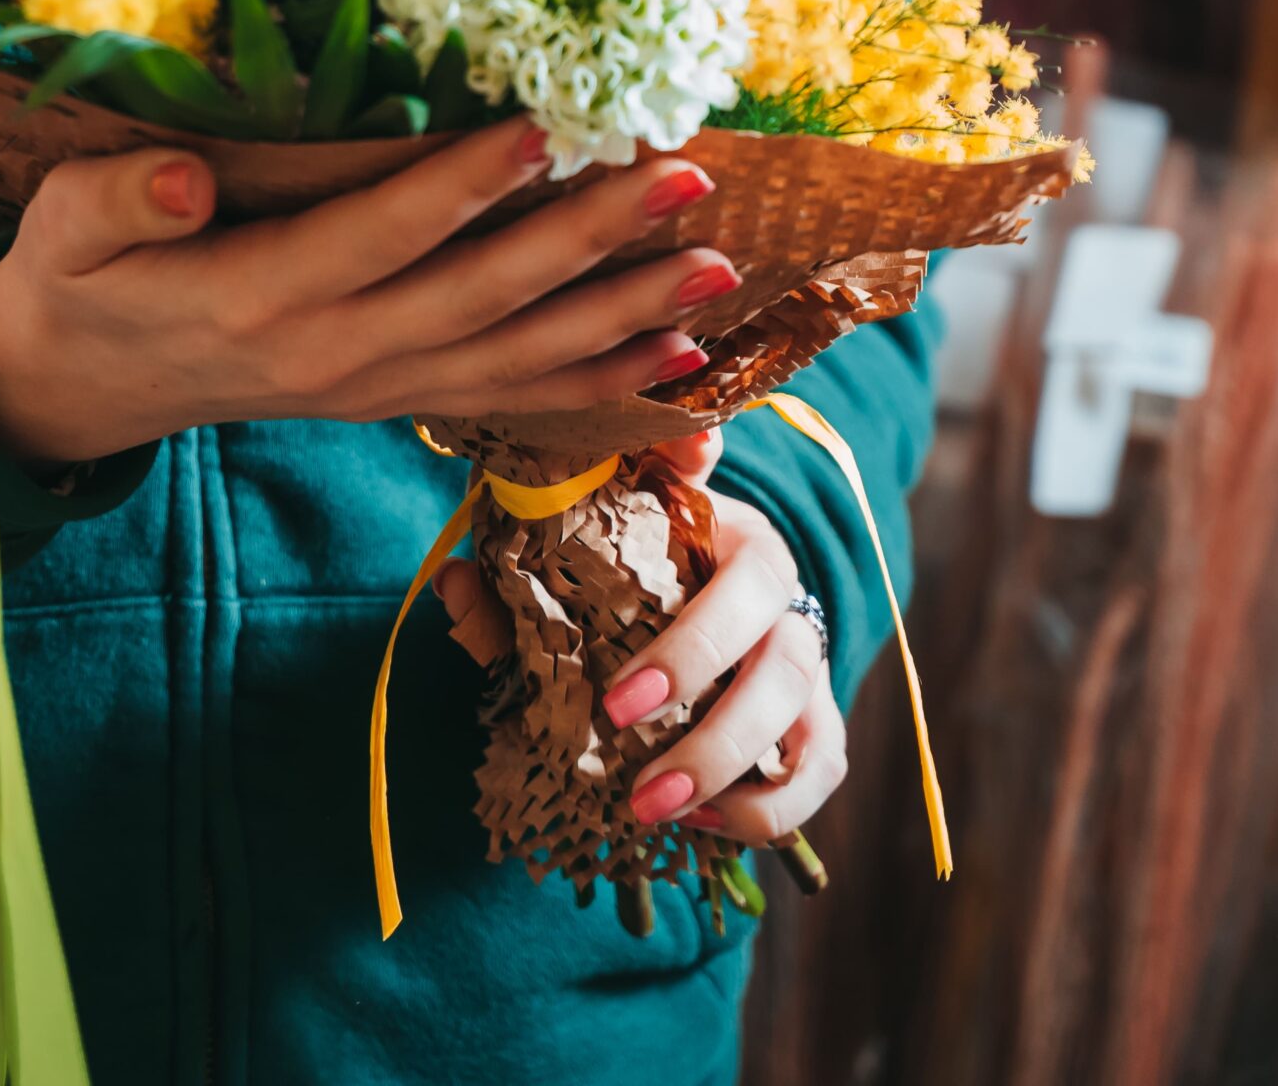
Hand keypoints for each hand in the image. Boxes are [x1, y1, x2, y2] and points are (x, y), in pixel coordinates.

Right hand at [0, 119, 735, 464]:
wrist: (80, 387)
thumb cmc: (77, 282)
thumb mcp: (62, 233)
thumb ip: (119, 201)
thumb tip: (184, 179)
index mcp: (260, 296)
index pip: (380, 234)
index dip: (461, 187)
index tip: (544, 129)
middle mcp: (335, 353)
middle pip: (483, 296)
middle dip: (591, 240)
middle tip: (686, 181)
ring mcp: (373, 386)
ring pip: (519, 353)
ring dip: (624, 312)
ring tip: (716, 266)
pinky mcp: (395, 397)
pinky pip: (514, 396)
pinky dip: (603, 380)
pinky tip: (684, 355)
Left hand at [436, 434, 847, 850]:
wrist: (669, 647)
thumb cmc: (610, 603)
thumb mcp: (557, 586)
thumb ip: (507, 587)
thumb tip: (453, 584)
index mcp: (711, 522)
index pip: (714, 474)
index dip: (693, 457)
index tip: (677, 466)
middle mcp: (771, 580)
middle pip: (766, 602)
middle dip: (696, 664)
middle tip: (615, 716)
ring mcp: (802, 651)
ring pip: (802, 696)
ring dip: (728, 758)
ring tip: (648, 805)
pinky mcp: (817, 721)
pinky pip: (824, 764)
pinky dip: (770, 804)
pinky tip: (698, 821)